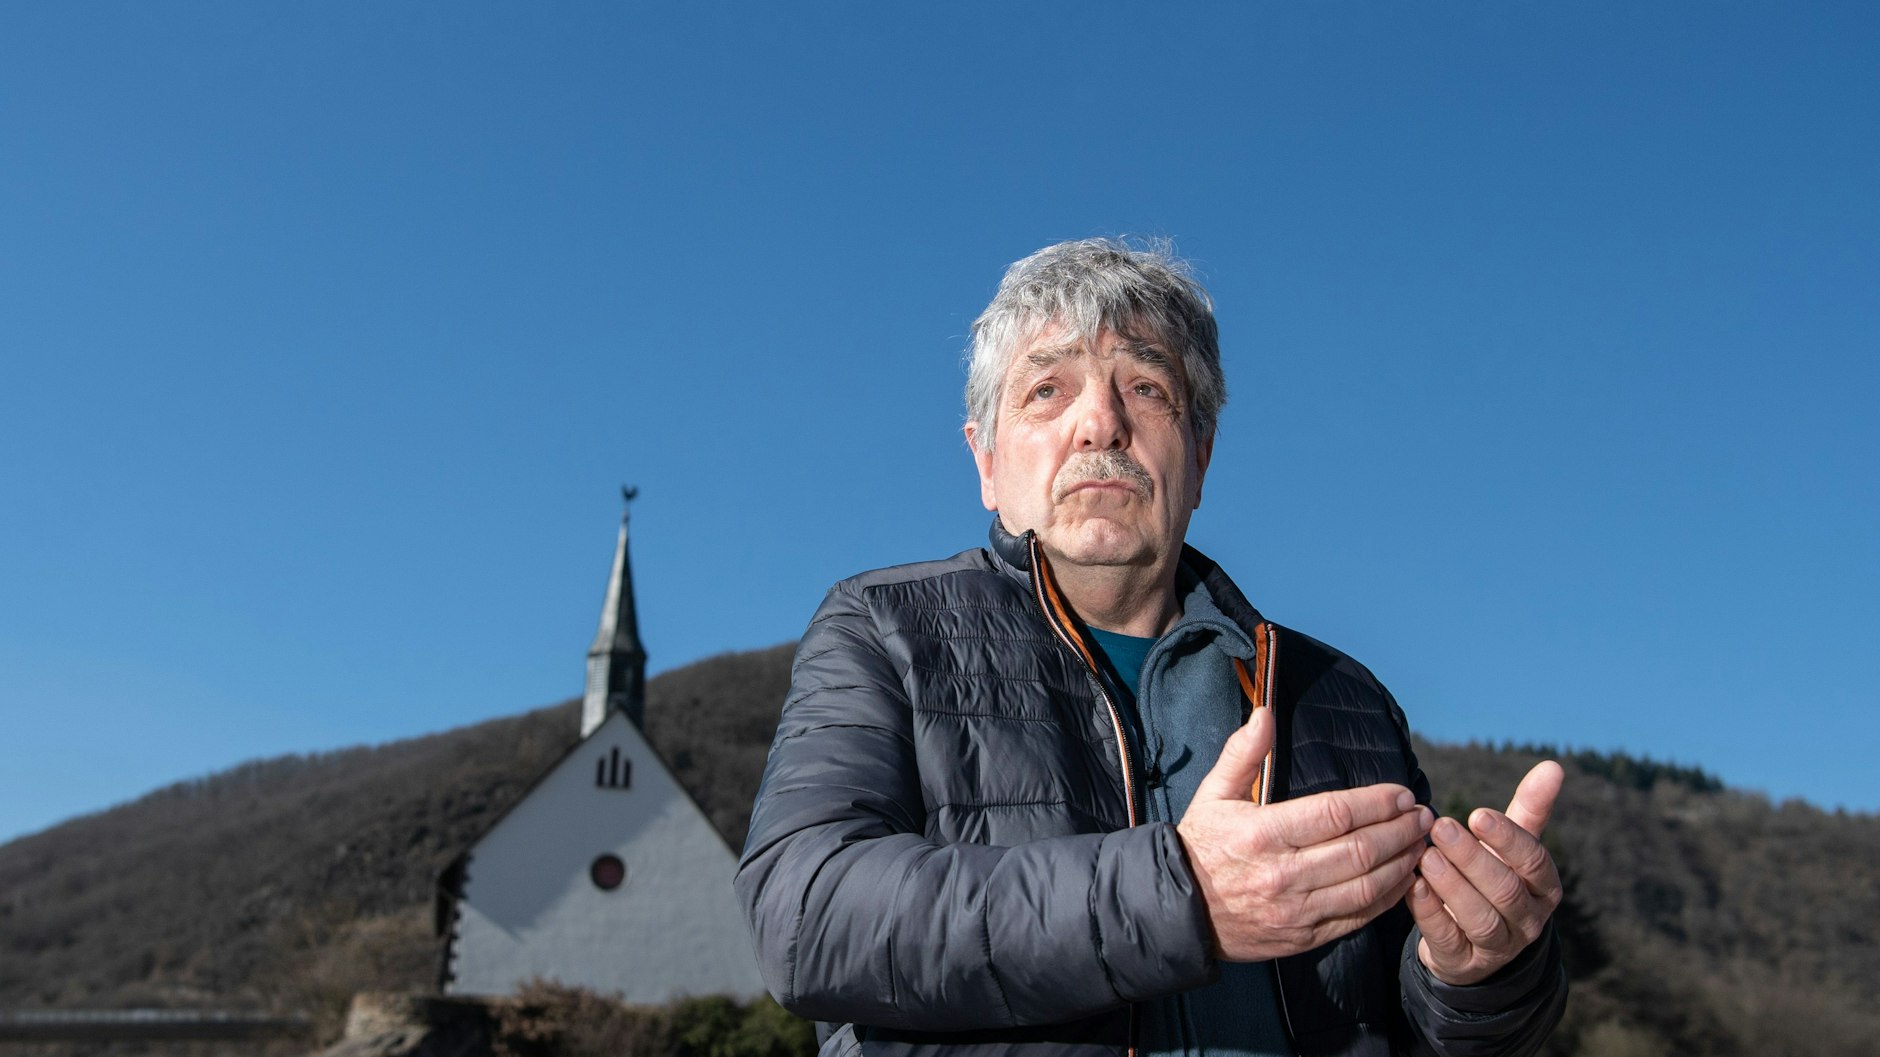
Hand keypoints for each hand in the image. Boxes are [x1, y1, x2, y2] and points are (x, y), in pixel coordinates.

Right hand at [1177, 708, 1433, 961]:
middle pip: (1360, 851)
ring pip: (1366, 887)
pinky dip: (1389, 899)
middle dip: (1400, 831)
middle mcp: (1283, 874)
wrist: (1180, 911)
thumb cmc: (1201, 845)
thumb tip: (1265, 712)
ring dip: (1403, 863)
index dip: (1376, 803)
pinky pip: (1357, 919)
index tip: (1402, 793)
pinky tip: (1405, 879)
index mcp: (1262, 834)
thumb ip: (1242, 753)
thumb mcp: (1213, 793)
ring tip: (1422, 843)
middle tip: (1423, 816)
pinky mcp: (1304, 938)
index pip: (1335, 814)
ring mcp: (1295, 911)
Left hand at [1407, 761, 1564, 985]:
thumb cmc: (1494, 877)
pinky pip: (1448, 940)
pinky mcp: (1463, 963)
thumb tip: (1553, 765)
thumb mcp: (1511, 846)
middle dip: (1473, 857)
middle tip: (1441, 827)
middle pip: (1505, 890)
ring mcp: (1498, 947)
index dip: (1507, 839)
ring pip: (1481, 918)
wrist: (1472, 940)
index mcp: (1544, 888)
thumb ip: (1530, 808)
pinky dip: (1429, 913)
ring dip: (1452, 885)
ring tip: (1427, 856)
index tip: (1477, 814)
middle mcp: (1528, 920)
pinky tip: (1413, 886)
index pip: (1534, 862)